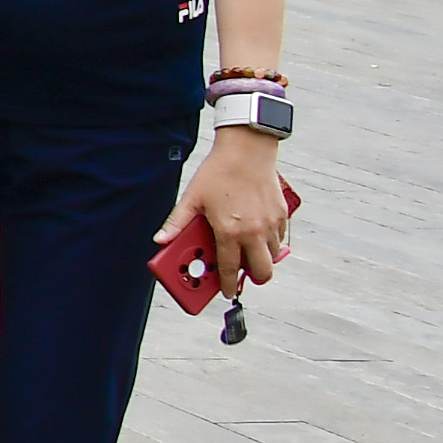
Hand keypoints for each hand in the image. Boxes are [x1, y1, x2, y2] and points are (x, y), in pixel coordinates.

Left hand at [161, 130, 290, 285]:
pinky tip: (256, 233)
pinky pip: (279, 240)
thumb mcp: (192, 198)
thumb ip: (177, 223)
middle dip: (252, 279)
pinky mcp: (282, 216)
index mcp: (229, 231)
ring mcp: (271, 224)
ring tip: (245, 251)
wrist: (247, 150)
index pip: (230, 269)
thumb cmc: (218, 173)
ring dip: (260, 259)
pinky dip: (269, 243)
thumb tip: (161, 240)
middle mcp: (254, 231)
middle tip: (240, 275)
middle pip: (262, 272)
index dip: (227, 285)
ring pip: (272, 257)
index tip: (225, 292)